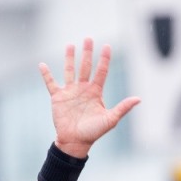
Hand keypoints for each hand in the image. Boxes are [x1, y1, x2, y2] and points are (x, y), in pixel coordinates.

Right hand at [39, 38, 140, 156]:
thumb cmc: (94, 132)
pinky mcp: (58, 97)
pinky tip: (42, 64)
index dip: (104, 59)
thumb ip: (123, 107)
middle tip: (89, 38)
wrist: (76, 141)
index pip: (101, 71)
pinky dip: (46, 74)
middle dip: (88, 53)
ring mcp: (70, 92)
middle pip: (86, 66)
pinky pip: (51, 83)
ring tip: (70, 45)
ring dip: (69, 58)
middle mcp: (83, 89)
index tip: (107, 46)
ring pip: (70, 70)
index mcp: (96, 92)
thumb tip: (139, 99)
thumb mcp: (111, 119)